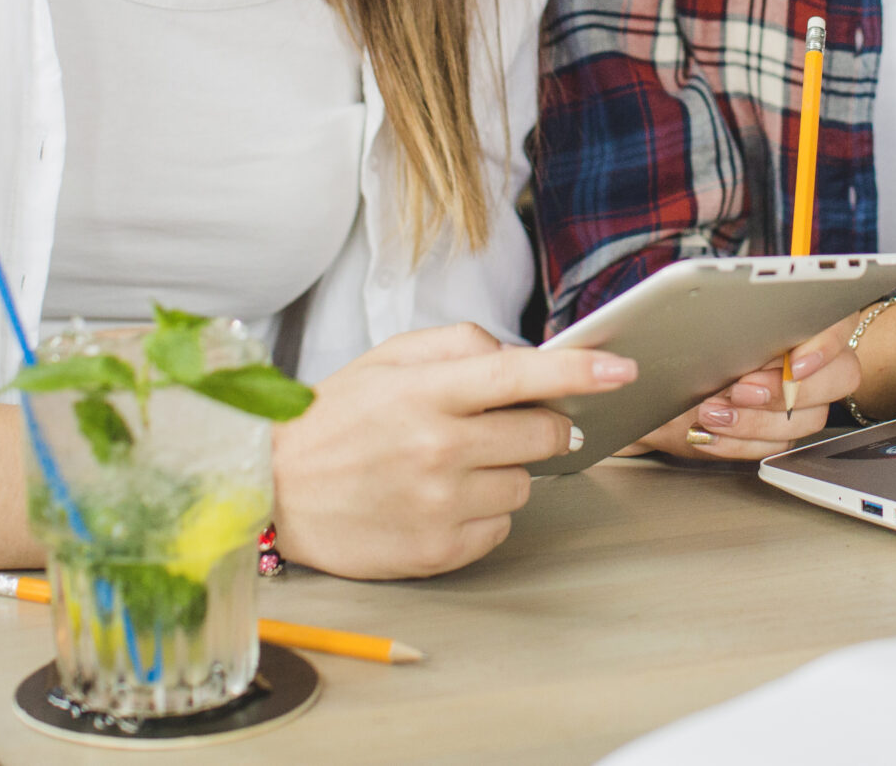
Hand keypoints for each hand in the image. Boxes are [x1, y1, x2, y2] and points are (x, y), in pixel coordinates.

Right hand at [267, 323, 633, 578]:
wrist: (273, 494)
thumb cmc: (334, 421)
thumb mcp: (388, 360)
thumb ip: (459, 345)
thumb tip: (523, 355)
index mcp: (427, 392)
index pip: (520, 375)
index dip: (580, 369)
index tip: (623, 367)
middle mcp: (438, 448)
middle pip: (542, 432)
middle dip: (542, 422)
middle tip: (506, 422)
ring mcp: (440, 504)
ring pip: (526, 483)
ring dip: (506, 469)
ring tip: (450, 464)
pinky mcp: (439, 550)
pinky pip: (500, 526)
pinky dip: (484, 511)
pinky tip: (441, 499)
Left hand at [628, 314, 860, 463]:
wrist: (659, 388)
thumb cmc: (685, 348)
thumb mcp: (698, 328)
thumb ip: (729, 324)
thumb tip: (738, 328)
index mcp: (801, 320)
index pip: (841, 322)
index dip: (826, 344)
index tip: (793, 364)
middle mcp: (811, 360)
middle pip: (840, 376)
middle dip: (789, 389)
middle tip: (743, 389)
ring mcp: (802, 401)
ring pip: (808, 419)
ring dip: (756, 419)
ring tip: (711, 411)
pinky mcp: (782, 433)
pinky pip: (776, 447)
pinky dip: (738, 442)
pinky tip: (707, 433)